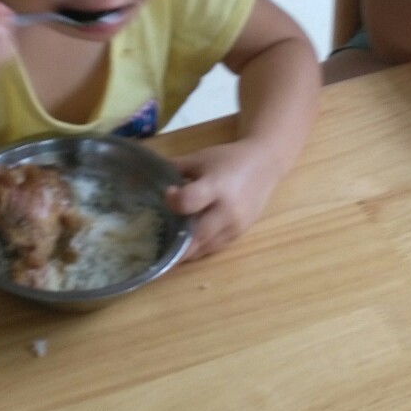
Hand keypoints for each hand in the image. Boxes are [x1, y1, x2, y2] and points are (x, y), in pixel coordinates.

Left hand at [165, 141, 285, 259]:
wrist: (265, 165)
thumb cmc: (228, 159)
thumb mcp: (200, 158)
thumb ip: (175, 169)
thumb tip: (145, 176)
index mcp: (217, 186)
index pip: (190, 201)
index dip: (174, 201)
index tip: (167, 193)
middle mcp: (228, 209)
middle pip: (197, 235)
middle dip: (175, 244)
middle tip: (154, 248)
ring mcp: (235, 225)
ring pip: (205, 247)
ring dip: (185, 252)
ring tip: (165, 251)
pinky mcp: (239, 234)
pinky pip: (214, 248)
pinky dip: (198, 249)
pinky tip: (184, 246)